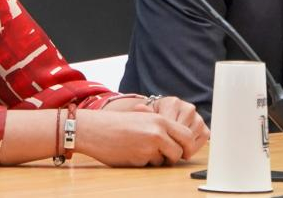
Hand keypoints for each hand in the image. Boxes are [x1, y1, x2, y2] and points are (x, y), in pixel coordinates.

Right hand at [76, 102, 208, 166]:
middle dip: (175, 156)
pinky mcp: (139, 160)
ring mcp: (148, 147)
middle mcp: (157, 133)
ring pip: (165, 161)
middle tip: (168, 157)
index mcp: (160, 120)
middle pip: (180, 151)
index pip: (187, 135)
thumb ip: (161, 126)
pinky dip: (144, 162)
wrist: (94, 129)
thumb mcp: (143, 117)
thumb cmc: (116, 124)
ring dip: (157, 159)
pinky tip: (131, 153)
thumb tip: (182, 140)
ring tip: (141, 149)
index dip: (187, 146)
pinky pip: (150, 165)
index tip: (185, 151)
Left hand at [147, 96, 208, 154]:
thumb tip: (139, 108)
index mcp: (173, 103)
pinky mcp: (204, 127)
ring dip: (184, 146)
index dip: (165, 139)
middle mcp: (188, 107)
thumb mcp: (148, 115)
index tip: (159, 145)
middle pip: (183, 132)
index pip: (172, 125)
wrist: (165, 116)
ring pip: (193, 136)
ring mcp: (198, 117)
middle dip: (175, 143)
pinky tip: (184, 150)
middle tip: (167, 151)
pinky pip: (203, 138)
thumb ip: (145, 113)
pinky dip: (194, 147)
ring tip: (174, 150)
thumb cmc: (155, 117)